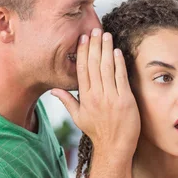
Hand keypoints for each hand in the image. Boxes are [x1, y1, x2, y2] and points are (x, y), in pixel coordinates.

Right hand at [52, 28, 139, 155]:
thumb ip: (67, 101)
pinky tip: (117, 51)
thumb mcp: (79, 117)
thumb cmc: (97, 132)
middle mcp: (97, 96)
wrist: (114, 147)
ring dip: (106, 49)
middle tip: (95, 29)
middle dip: (94, 45)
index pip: (82, 70)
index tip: (83, 38)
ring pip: (107, 68)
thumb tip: (52, 91)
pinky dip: (119, 63)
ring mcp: (111, 98)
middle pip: (94, 65)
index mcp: (85, 98)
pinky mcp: (125, 100)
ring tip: (106, 35)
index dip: (82, 52)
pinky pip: (120, 77)